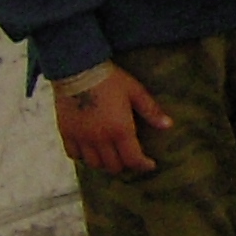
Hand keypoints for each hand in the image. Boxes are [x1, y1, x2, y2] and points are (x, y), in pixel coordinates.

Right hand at [54, 67, 171, 175]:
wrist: (78, 69)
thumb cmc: (110, 79)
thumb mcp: (135, 91)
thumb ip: (151, 111)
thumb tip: (168, 126)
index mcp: (120, 130)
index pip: (133, 159)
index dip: (143, 165)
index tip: (149, 165)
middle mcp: (100, 139)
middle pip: (114, 166)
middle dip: (125, 165)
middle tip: (131, 157)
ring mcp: (82, 138)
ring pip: (94, 164)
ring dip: (105, 163)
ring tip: (111, 156)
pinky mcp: (66, 133)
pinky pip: (74, 155)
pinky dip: (83, 157)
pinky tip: (90, 150)